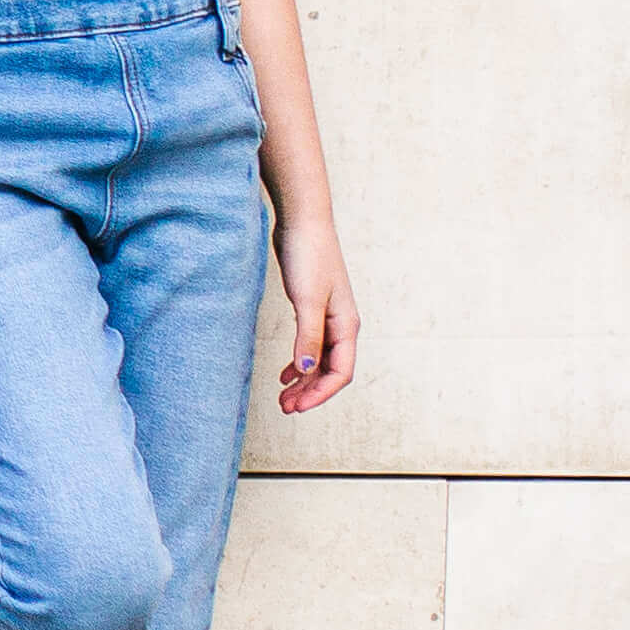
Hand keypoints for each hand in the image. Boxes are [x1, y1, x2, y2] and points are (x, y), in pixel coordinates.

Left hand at [272, 212, 359, 413]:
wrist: (303, 221)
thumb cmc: (308, 256)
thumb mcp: (307, 300)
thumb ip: (307, 336)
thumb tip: (306, 370)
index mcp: (346, 326)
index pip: (340, 372)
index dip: (320, 393)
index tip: (297, 407)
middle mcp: (342, 324)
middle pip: (331, 370)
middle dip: (311, 392)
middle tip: (286, 408)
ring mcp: (328, 316)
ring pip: (320, 360)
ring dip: (304, 380)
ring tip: (283, 397)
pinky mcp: (313, 307)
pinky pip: (311, 345)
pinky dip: (300, 362)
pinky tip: (286, 373)